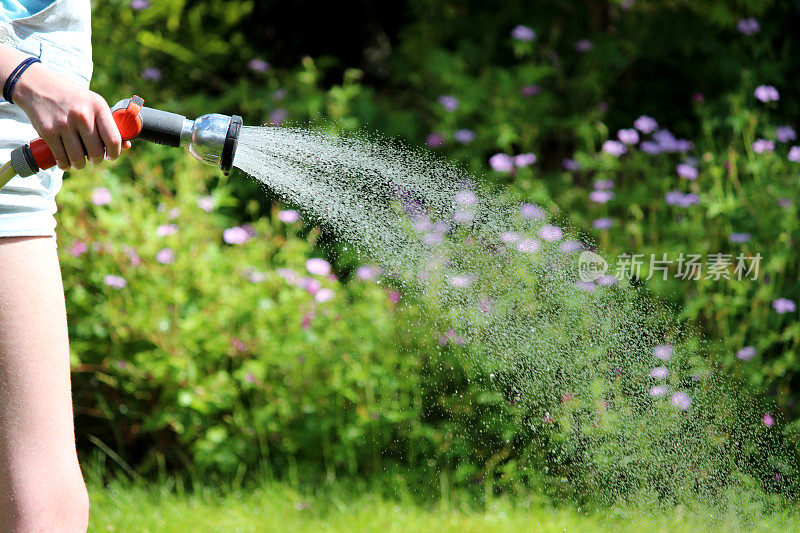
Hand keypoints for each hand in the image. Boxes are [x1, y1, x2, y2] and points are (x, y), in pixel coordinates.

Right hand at [12, 63, 131, 170]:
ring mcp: (64, 123)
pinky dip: (64, 164)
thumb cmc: (71, 97)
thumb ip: (108, 123)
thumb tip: (127, 145)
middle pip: (96, 152)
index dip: (115, 153)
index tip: (111, 156)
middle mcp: (82, 115)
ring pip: (78, 158)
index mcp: (98, 106)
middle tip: (93, 158)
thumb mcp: (93, 103)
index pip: (113, 139)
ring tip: (78, 162)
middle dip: (96, 160)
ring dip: (79, 165)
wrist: (37, 85)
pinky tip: (65, 163)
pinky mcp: (48, 131)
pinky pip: (61, 157)